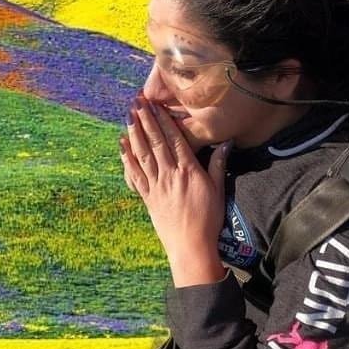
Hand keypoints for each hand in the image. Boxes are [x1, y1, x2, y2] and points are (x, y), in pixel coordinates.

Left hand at [120, 96, 228, 285]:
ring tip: (128, 115)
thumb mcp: (218, 190)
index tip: (156, 104)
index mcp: (188, 170)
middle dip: (145, 119)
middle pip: (155, 141)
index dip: (164, 120)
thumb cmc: (208, 219)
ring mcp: (156, 185)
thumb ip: (218, 164)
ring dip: (134, 132)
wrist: (191, 247)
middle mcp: (170, 174)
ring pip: (142, 153)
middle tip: (137, 101)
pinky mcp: (147, 196)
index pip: (174, 138)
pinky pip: (134, 173)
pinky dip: (126, 157)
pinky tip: (121, 144)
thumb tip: (226, 142)